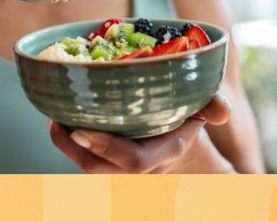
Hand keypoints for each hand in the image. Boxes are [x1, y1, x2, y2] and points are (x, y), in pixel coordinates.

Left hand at [49, 94, 233, 172]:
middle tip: (56, 122)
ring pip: (88, 166)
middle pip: (100, 169)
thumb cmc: (189, 118)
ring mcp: (122, 166)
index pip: (133, 162)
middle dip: (73, 149)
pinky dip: (70, 140)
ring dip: (66, 145)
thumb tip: (223, 109)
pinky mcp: (109, 159)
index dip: (106, 147)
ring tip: (54, 116)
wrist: (181, 142)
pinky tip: (61, 116)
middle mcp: (141, 164)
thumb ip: (214, 107)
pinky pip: (85, 156)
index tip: (81, 128)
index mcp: (164, 152)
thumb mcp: (204, 109)